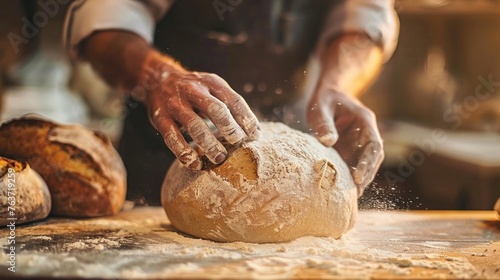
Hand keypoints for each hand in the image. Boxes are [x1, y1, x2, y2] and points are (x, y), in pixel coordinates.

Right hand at [142, 53, 260, 169]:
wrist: (158, 79)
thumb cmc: (195, 90)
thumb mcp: (213, 88)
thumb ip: (230, 105)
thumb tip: (254, 132)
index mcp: (211, 83)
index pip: (234, 100)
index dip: (246, 119)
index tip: (255, 136)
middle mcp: (193, 90)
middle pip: (215, 109)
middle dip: (229, 128)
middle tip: (237, 143)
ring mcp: (175, 104)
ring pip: (194, 125)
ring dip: (209, 144)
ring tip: (219, 157)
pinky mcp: (160, 118)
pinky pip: (173, 138)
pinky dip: (185, 153)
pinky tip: (195, 164)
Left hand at [307, 86, 383, 195]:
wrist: (327, 94)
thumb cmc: (325, 98)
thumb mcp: (321, 107)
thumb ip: (324, 123)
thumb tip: (328, 142)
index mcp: (365, 121)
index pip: (374, 144)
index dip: (369, 162)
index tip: (359, 177)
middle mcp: (365, 133)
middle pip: (374, 157)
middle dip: (367, 174)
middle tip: (356, 191)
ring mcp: (359, 142)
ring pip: (365, 163)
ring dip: (360, 178)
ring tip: (352, 195)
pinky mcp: (350, 148)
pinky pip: (353, 164)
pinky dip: (350, 175)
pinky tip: (343, 188)